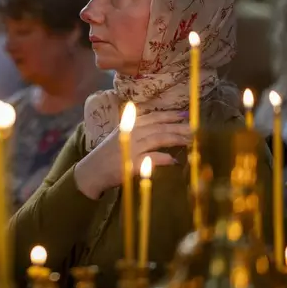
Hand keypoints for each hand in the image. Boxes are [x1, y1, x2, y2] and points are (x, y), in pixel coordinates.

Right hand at [75, 111, 189, 198]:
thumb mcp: (120, 138)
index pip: (153, 117)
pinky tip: (174, 160)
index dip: (170, 115)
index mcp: (128, 126)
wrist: (91, 172)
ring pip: (158, 138)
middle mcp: (130, 133)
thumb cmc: (106, 156)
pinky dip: (164, 158)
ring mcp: (130, 147)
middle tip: (195, 128)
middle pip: (159, 127)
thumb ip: (136, 133)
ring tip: (190, 140)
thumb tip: (157, 131)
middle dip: (179, 127)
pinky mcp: (130, 163)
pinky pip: (151, 159)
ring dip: (176, 138)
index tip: (185, 115)